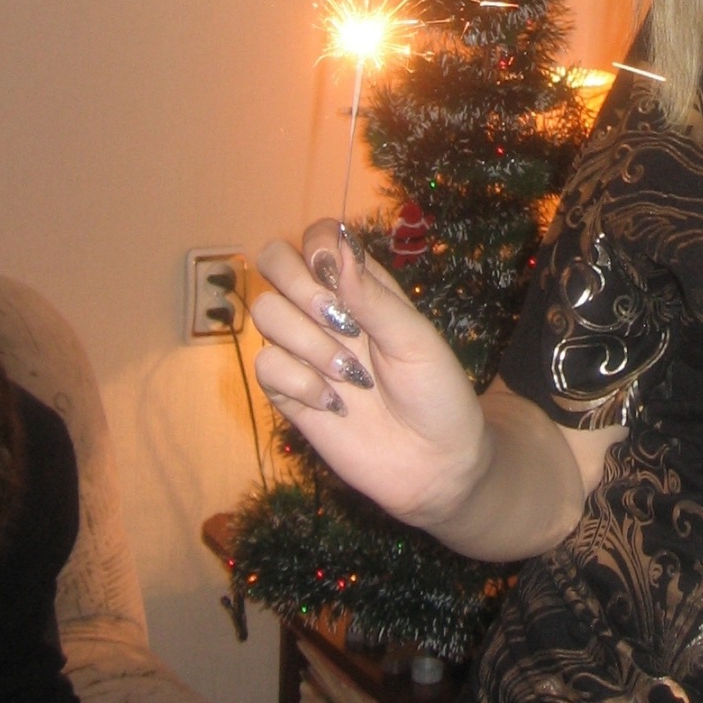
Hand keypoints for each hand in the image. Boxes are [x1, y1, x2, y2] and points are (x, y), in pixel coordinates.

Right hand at [252, 221, 489, 530]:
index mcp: (362, 287)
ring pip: (265, 313)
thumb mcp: (417, 340)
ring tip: (351, 376)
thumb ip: (374, 297)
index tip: (336, 276)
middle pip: (274, 263)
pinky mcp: (289, 392)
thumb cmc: (437, 394)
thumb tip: (338, 247)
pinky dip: (298, 382)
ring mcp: (304, 350)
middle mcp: (327, 311)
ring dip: (307, 341)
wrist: (435, 464)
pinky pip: (265, 365)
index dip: (316, 246)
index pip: (317, 238)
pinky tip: (335, 404)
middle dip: (299, 286)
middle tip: (339, 322)